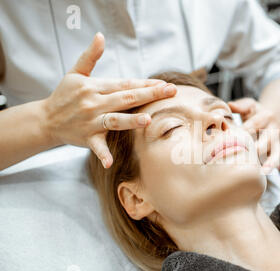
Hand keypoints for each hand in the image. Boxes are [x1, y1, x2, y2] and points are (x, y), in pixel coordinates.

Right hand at [41, 32, 176, 168]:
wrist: (46, 119)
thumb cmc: (65, 95)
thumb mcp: (76, 73)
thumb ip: (90, 56)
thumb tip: (100, 36)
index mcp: (95, 87)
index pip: (125, 84)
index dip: (145, 83)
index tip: (163, 83)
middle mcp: (95, 103)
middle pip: (126, 98)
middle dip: (149, 95)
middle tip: (170, 92)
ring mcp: (91, 121)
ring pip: (115, 120)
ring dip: (131, 120)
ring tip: (148, 120)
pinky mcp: (87, 138)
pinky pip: (97, 146)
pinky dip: (103, 154)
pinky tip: (110, 162)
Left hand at [228, 98, 279, 186]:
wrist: (276, 116)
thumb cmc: (257, 113)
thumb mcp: (250, 105)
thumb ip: (240, 105)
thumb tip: (229, 105)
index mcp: (265, 117)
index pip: (253, 126)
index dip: (243, 132)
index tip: (232, 139)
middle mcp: (273, 131)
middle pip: (265, 141)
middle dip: (257, 149)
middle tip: (246, 157)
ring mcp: (277, 144)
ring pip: (276, 154)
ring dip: (271, 163)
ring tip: (265, 171)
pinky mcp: (279, 153)